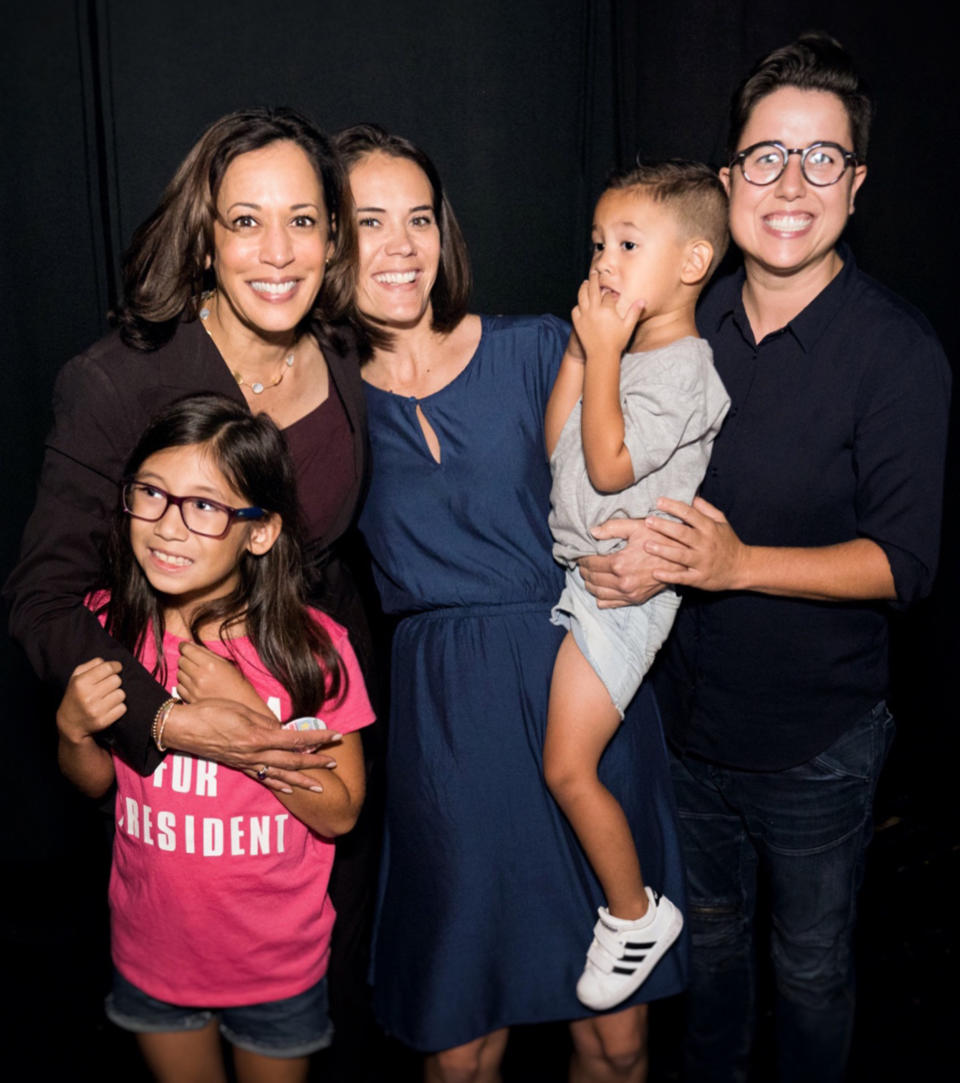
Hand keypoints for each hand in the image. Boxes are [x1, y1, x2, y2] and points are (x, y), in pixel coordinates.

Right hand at [56, 658, 125, 742]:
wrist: (69, 724)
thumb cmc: (76, 695)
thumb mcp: (76, 677)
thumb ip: (91, 664)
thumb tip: (108, 661)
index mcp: (80, 683)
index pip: (108, 668)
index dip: (116, 666)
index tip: (117, 668)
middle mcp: (88, 696)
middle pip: (117, 680)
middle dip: (115, 682)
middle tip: (108, 686)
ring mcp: (96, 710)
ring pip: (121, 694)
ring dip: (117, 695)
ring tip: (108, 698)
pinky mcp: (103, 721)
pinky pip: (122, 708)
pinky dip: (119, 707)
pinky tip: (109, 708)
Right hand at [163, 699, 341, 794]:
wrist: (182, 728)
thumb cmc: (210, 712)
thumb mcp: (241, 710)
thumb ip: (264, 722)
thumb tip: (282, 729)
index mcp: (259, 737)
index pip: (296, 739)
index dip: (318, 738)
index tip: (335, 736)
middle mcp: (255, 753)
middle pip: (292, 760)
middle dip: (315, 762)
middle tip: (333, 763)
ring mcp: (247, 762)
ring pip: (280, 773)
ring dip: (301, 779)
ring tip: (319, 787)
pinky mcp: (238, 765)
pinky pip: (262, 778)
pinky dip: (277, 784)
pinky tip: (288, 789)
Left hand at [176, 642, 261, 709]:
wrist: (242, 704)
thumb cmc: (237, 682)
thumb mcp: (226, 663)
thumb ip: (207, 653)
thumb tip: (189, 645)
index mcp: (210, 664)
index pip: (187, 650)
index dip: (185, 646)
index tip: (185, 646)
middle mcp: (200, 676)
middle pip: (181, 661)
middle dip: (186, 659)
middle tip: (194, 661)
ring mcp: (195, 690)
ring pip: (179, 674)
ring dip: (185, 672)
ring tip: (196, 675)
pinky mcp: (192, 700)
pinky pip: (179, 688)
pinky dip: (185, 685)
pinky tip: (195, 685)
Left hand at [571, 269, 643, 360]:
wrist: (601, 356)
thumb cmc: (616, 342)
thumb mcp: (628, 327)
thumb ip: (634, 312)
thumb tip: (643, 300)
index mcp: (607, 309)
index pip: (607, 295)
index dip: (610, 294)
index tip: (611, 292)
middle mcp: (594, 310)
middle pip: (593, 289)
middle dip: (594, 279)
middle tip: (594, 273)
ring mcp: (584, 316)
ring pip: (582, 296)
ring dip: (583, 288)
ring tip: (585, 283)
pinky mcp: (578, 323)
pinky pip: (575, 309)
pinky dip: (578, 305)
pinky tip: (581, 303)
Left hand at [577, 518, 669, 606]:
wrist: (682, 558)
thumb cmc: (660, 539)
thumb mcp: (636, 527)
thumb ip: (612, 528)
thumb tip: (592, 532)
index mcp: (619, 563)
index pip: (590, 563)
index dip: (582, 557)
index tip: (580, 553)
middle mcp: (623, 582)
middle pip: (592, 579)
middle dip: (584, 570)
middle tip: (582, 563)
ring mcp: (629, 593)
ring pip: (598, 593)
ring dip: (589, 584)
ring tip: (588, 574)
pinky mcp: (636, 600)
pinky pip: (609, 603)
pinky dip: (600, 597)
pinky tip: (599, 589)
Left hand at [644, 496, 748, 591]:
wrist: (742, 568)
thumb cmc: (728, 543)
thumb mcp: (722, 523)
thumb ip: (707, 509)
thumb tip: (693, 497)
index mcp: (709, 528)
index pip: (690, 514)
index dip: (674, 507)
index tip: (659, 501)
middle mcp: (705, 544)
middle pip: (682, 534)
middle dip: (664, 527)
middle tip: (647, 521)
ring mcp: (703, 562)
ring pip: (680, 555)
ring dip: (663, 550)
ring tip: (646, 545)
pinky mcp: (700, 578)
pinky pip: (683, 577)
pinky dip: (669, 576)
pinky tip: (655, 572)